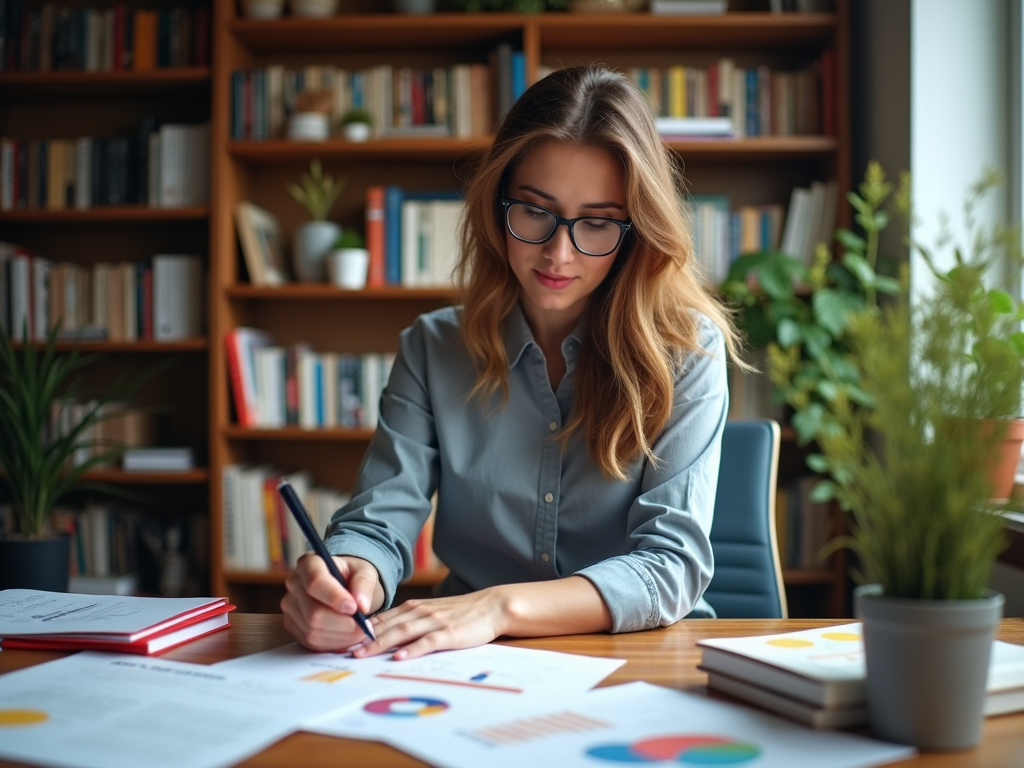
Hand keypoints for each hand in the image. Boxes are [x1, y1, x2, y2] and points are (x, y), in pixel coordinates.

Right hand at [281, 553, 383, 651]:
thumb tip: (362, 605)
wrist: (343, 587)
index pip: (315, 582)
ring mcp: (290, 606)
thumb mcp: (365, 571)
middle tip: (364, 626)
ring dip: (341, 636)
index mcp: (309, 564)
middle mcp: (294, 584)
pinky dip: (333, 644)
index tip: (354, 608)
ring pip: (313, 631)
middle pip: (314, 612)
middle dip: (343, 624)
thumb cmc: (352, 576)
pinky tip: (346, 636)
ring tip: (359, 631)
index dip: (334, 598)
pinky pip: (311, 642)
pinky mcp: (291, 625)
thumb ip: (364, 584)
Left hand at [353, 587, 510, 660]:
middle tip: (344, 652)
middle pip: (387, 626)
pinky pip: (428, 642)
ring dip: (381, 643)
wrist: (491, 606)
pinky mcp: (450, 633)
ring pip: (402, 632)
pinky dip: (413, 649)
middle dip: (364, 639)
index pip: (382, 618)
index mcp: (414, 608)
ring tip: (363, 655)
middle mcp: (420, 612)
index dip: (361, 630)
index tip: (342, 641)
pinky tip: (400, 657)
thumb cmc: (460, 613)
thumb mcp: (431, 613)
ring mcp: (435, 622)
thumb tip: (382, 636)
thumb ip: (409, 621)